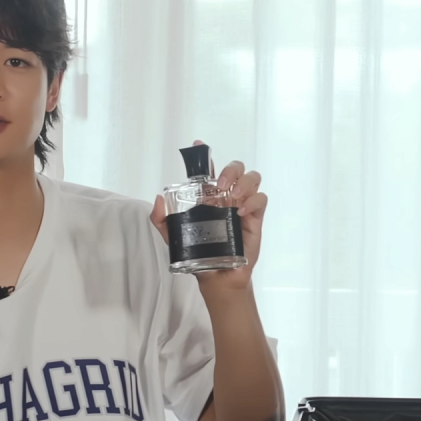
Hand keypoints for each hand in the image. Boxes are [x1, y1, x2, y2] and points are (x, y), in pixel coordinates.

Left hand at [150, 139, 266, 290]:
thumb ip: (162, 220)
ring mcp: (242, 204)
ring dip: (244, 182)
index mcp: (208, 196)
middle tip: (221, 184)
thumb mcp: (174, 236)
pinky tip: (240, 213)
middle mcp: (227, 196)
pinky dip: (252, 201)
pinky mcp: (254, 217)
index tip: (198, 144)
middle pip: (236, 167)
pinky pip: (261, 199)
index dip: (205, 154)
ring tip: (233, 196)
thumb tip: (158, 199)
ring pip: (253, 177)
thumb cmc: (199, 253)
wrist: (217, 276)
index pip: (209, 170)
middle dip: (230, 169)